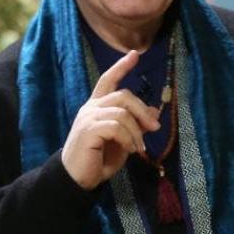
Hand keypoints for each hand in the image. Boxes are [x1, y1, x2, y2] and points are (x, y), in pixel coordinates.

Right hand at [61, 51, 160, 189]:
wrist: (78, 179)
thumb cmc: (99, 159)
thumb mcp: (123, 140)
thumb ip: (136, 125)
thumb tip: (154, 112)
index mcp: (97, 106)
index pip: (108, 80)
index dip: (121, 67)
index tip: (134, 55)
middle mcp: (91, 108)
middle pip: (123, 96)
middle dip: (142, 110)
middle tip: (155, 127)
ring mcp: (88, 118)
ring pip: (122, 112)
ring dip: (136, 131)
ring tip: (138, 148)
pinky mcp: (88, 130)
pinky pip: (116, 126)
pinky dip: (128, 138)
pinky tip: (129, 150)